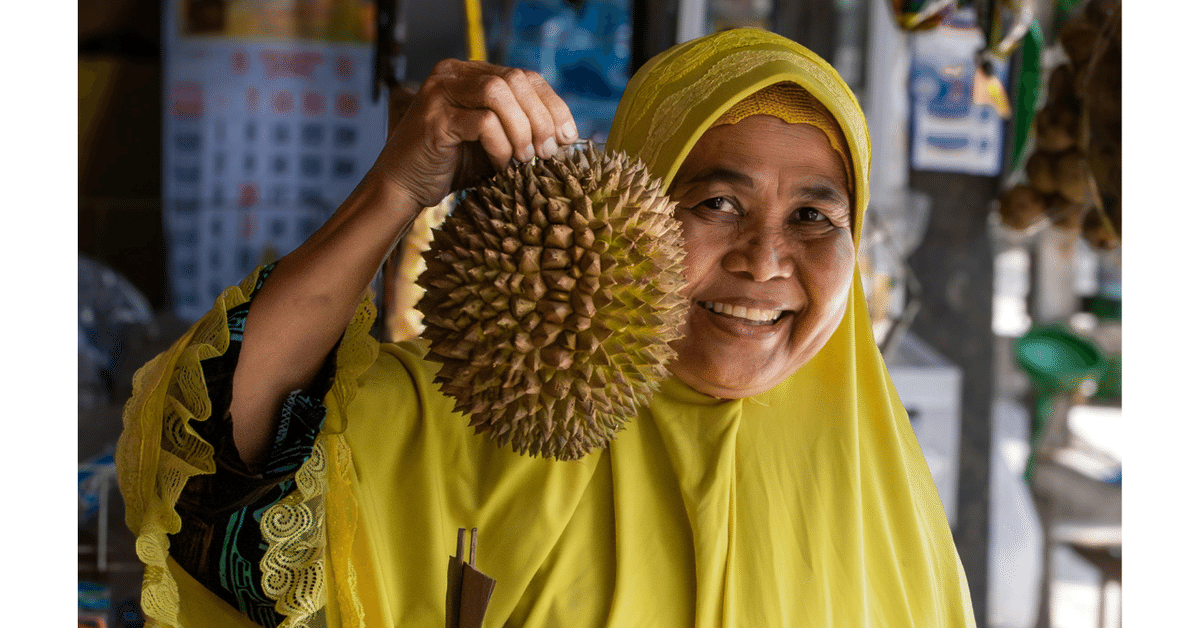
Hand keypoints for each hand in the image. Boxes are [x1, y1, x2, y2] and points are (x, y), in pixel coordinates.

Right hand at [371, 59, 578, 207]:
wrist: (404, 187)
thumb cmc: (452, 167)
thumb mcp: (496, 142)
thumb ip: (522, 128)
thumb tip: (567, 135)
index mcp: (472, 74)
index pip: (525, 76)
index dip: (553, 106)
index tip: (567, 138)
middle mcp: (454, 74)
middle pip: (516, 80)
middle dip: (540, 119)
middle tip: (547, 153)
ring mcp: (441, 92)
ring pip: (499, 93)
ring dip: (521, 130)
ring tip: (525, 159)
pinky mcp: (434, 117)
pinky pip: (483, 122)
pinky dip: (500, 146)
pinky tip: (500, 166)